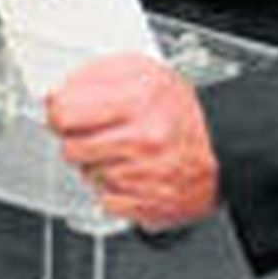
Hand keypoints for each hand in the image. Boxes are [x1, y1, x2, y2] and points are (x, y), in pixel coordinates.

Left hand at [47, 55, 218, 229]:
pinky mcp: (151, 206)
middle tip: (93, 133)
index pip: (65, 114)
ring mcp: (146, 176)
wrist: (222, 144)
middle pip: (72, 149)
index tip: (60, 113)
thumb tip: (55, 95)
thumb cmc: (180, 108)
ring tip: (121, 151)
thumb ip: (92, 77)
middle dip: (76, 139)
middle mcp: (142, 141)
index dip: (57, 113)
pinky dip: (113, 190)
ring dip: (97, 165)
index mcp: (136, 102)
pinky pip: (107, 202)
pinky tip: (129, 174)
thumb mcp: (139, 72)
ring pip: (88, 175)